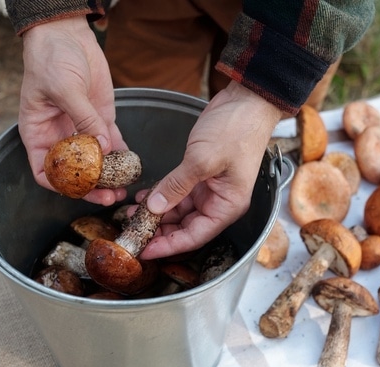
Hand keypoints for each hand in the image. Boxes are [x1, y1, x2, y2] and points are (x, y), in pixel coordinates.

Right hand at [19, 17, 126, 204]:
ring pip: (95, 161)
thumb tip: (102, 147)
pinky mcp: (100, 120)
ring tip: (123, 188)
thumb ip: (83, 119)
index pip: (44, 170)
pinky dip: (121, 155)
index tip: (78, 191)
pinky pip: (111, 143)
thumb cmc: (50, 58)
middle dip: (91, 186)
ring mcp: (81, 130)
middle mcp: (59, 136)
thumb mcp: (63, 88)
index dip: (59, 185)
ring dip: (109, 176)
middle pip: (74, 172)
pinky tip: (131, 165)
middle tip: (109, 196)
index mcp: (39, 133)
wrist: (67, 35)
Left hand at [139, 81, 281, 259]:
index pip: (194, 237)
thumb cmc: (236, 130)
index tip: (144, 252)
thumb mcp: (203, 159)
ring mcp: (210, 189)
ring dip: (157, 212)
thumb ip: (177, 186)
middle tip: (132, 232)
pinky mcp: (201, 175)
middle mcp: (220, 202)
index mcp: (227, 206)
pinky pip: (179, 193)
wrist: (247, 101)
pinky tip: (144, 196)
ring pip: (179, 211)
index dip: (168, 247)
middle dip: (159, 231)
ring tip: (131, 213)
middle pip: (185, 227)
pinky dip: (162, 195)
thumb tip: (154, 208)